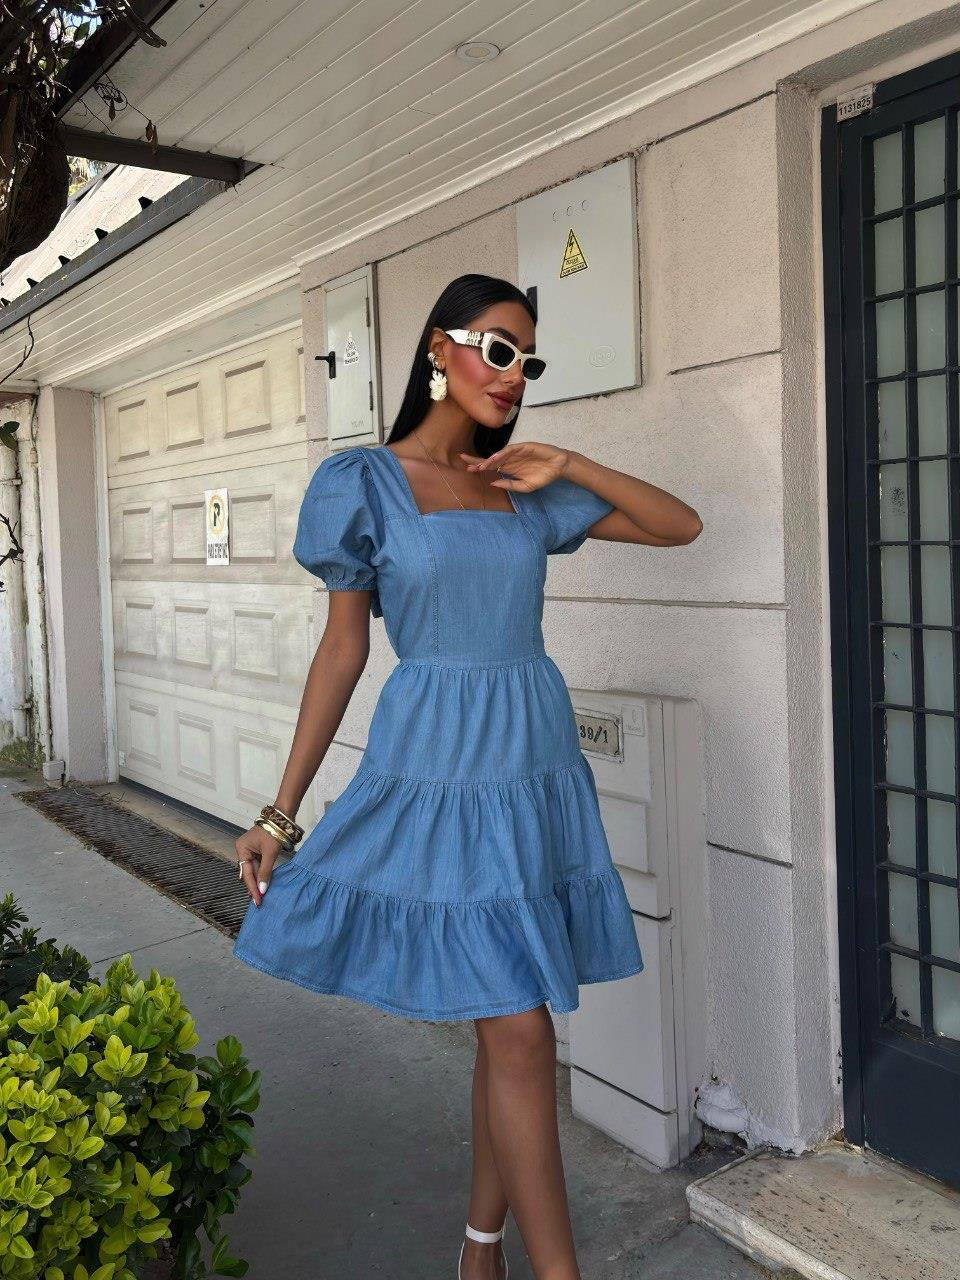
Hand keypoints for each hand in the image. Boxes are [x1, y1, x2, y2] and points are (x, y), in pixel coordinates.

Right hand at [236, 823, 284, 906]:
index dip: (252, 888)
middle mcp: (243, 850)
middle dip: (254, 886)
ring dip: (258, 881)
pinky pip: (258, 865)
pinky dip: (262, 874)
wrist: (282, 818)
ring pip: (254, 870)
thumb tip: (262, 890)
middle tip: (259, 902)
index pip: (247, 873)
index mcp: (242, 849)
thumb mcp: (270, 854)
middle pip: (249, 872)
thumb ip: (265, 872)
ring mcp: (250, 850)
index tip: (257, 900)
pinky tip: (264, 884)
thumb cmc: (274, 832)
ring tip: (261, 896)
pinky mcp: (258, 850)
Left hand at [459, 442, 574, 492]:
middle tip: (464, 461)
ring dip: (489, 460)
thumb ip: (509, 485)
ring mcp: (516, 452)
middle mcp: (510, 459)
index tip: (468, 470)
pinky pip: (511, 450)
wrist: (558, 467)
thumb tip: (493, 484)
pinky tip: (495, 458)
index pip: (491, 467)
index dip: (480, 468)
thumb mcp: (525, 487)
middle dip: (478, 460)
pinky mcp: (524, 447)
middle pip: (490, 459)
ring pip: (499, 455)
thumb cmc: (543, 476)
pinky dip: (502, 453)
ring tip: (479, 466)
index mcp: (509, 468)